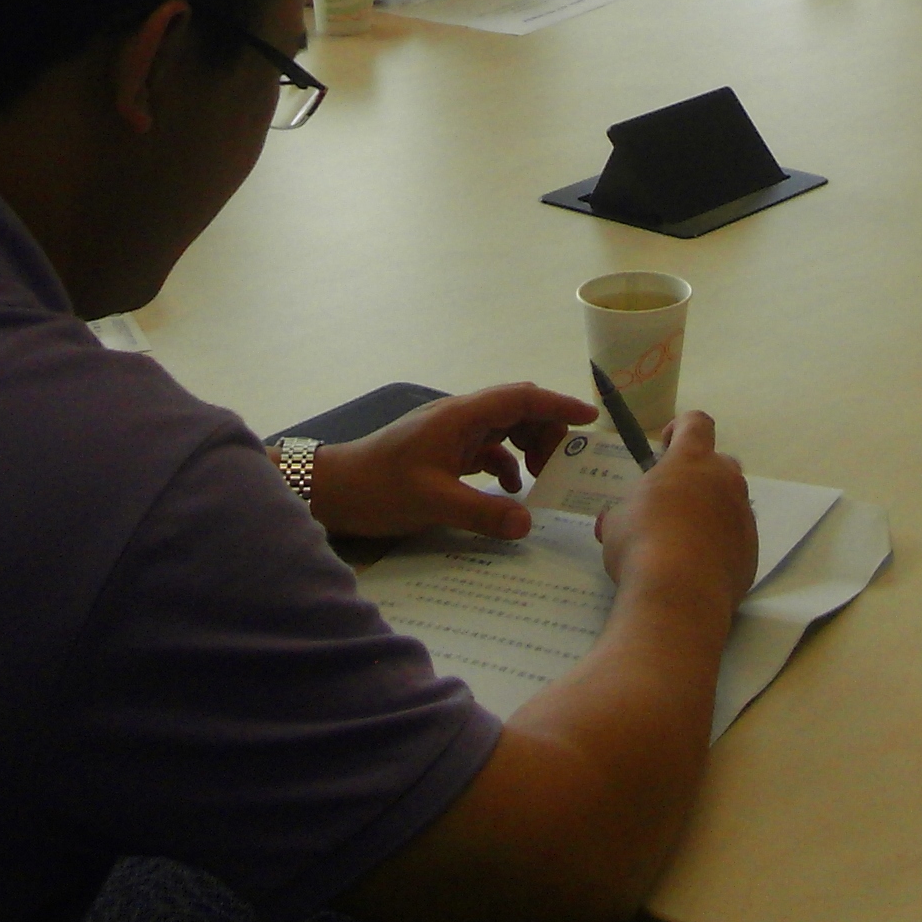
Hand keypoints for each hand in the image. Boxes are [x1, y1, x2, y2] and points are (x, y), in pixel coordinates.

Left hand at [305, 382, 594, 541]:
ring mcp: (451, 436)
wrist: (331, 490)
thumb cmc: (378, 487)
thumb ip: (481, 513)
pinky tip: (511, 491)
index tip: (590, 420)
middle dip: (548, 432)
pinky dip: (507, 465)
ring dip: (529, 447)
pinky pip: (488, 451)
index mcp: (461, 416)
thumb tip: (527, 524)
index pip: (521, 397)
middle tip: (565, 466)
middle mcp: (460, 419)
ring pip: (505, 430)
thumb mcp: (431, 502)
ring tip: (544, 478)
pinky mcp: (443, 454)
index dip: (558, 404)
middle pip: (518, 410)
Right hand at [596, 409, 756, 609]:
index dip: (681, 428)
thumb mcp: (617, 523)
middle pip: (719, 463)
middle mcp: (725, 480)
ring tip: (682, 541)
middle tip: (671, 502)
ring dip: (710, 512)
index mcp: (691, 461)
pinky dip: (720, 544)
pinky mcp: (752, 549)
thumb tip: (613, 523)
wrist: (679, 595)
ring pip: (730, 501)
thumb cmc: (642, 544)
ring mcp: (743, 515)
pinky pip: (736, 537)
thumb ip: (622, 513)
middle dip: (697, 476)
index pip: (696, 423)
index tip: (666, 446)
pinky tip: (696, 568)